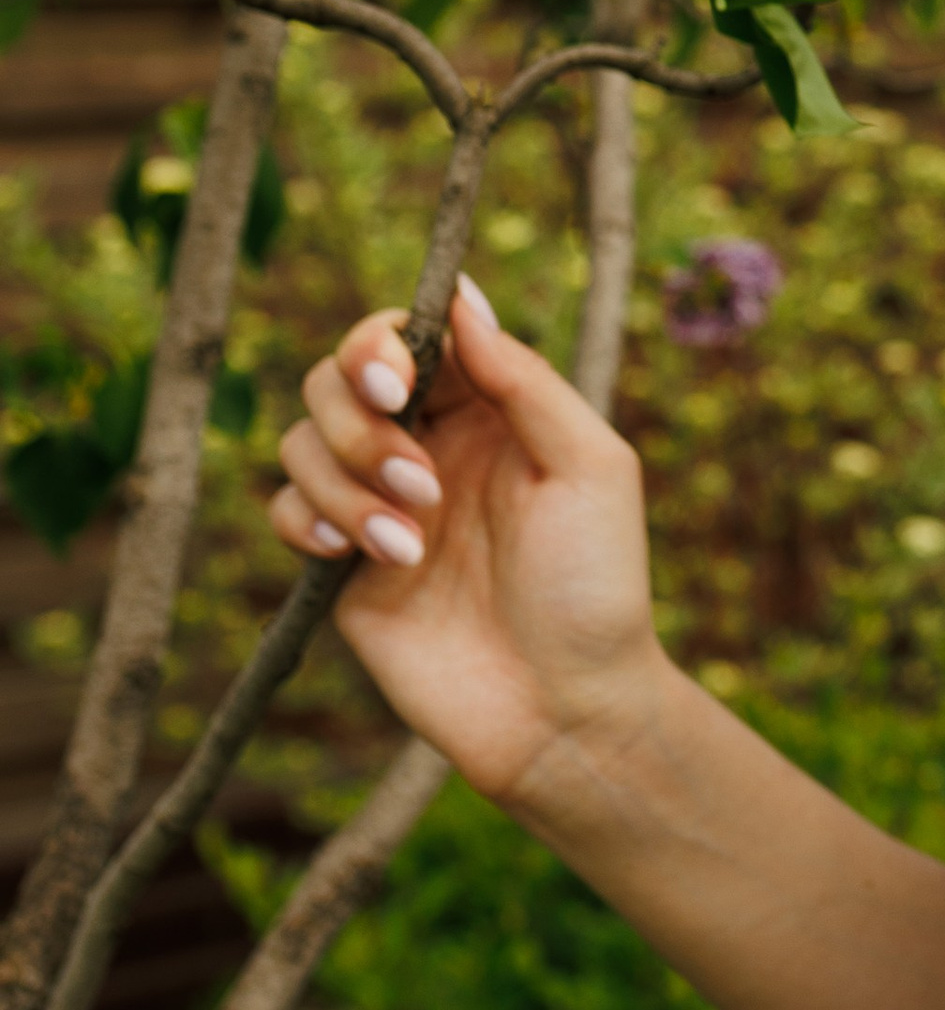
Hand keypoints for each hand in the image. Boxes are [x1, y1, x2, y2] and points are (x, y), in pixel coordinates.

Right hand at [270, 277, 665, 805]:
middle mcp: (427, 446)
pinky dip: (304, 519)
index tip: (398, 382)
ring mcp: (379, 506)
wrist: (563, 712)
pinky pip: (283, 510)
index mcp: (489, 410)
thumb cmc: (595, 588)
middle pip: (336, 378)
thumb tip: (461, 297)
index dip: (383, 341)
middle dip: (361, 422)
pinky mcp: (341, 569)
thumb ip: (524, 379)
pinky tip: (352, 556)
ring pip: (302, 440)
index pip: (409, 335)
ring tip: (411, 544)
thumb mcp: (590, 467)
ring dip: (346, 481)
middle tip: (420, 483)